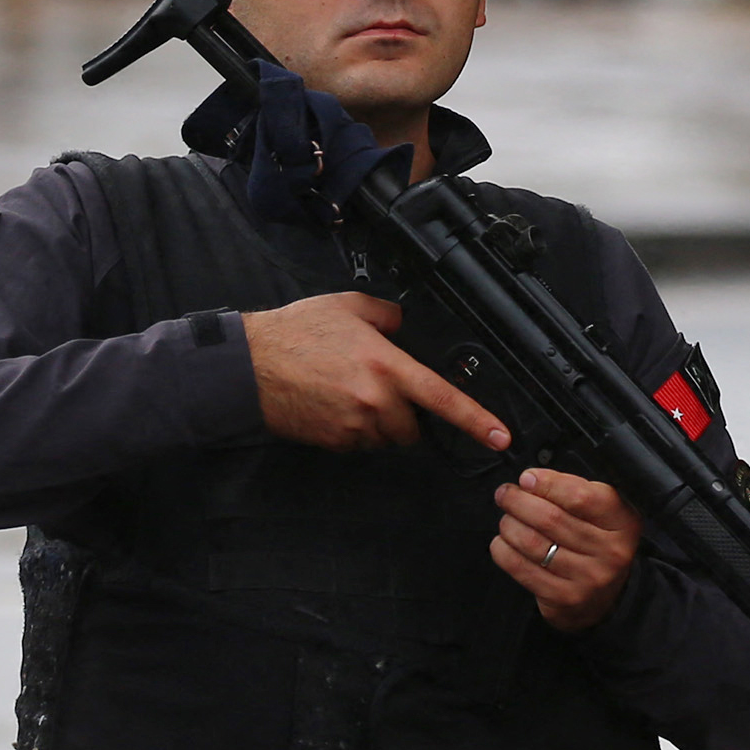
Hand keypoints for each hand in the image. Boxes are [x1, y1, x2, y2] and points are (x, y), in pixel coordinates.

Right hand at [249, 292, 510, 453]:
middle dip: (408, 414)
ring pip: (387, 437)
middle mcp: (375, 401)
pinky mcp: (335, 442)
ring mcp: (354, 426)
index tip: (499, 436)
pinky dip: (357, 430)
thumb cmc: (295, 333)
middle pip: (414, 426)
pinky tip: (335, 405)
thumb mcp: (349, 306)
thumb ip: (389, 316)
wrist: (249, 366)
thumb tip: (407, 325)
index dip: (476, 420)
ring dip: (382, 423)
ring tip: (352, 393)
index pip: (442, 399)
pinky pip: (361, 443)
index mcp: (386, 366)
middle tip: (384, 389)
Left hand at [493, 466, 641, 631]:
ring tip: (506, 518)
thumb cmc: (596, 544)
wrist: (601, 598)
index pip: (581, 497)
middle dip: (518, 501)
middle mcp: (610, 551)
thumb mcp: (601, 513)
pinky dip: (503, 550)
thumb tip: (531, 479)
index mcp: (623, 522)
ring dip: (509, 524)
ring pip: (532, 542)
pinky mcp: (563, 597)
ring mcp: (588, 578)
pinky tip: (503, 542)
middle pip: (551, 518)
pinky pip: (521, 568)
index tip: (527, 478)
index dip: (547, 483)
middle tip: (505, 494)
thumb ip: (573, 491)